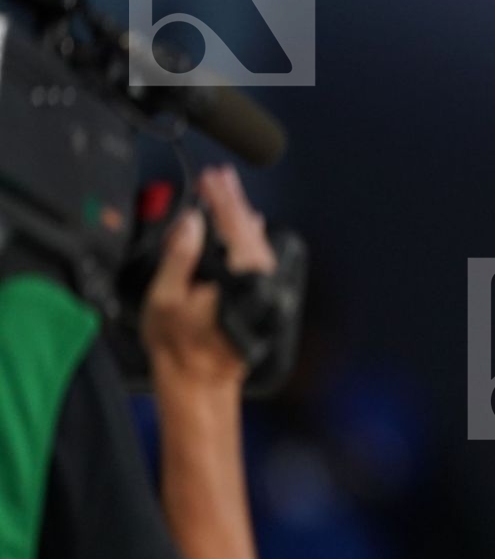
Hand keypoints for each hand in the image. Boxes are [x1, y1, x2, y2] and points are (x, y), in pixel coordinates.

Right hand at [141, 164, 275, 388]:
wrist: (200, 381)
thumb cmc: (179, 345)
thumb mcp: (166, 296)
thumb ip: (181, 256)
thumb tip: (192, 223)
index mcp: (236, 276)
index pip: (231, 225)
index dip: (221, 199)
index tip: (211, 179)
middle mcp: (257, 280)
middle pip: (248, 230)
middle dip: (234, 201)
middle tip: (223, 178)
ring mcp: (263, 290)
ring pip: (257, 244)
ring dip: (243, 219)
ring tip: (233, 196)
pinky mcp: (261, 300)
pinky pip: (260, 260)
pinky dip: (253, 240)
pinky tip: (250, 230)